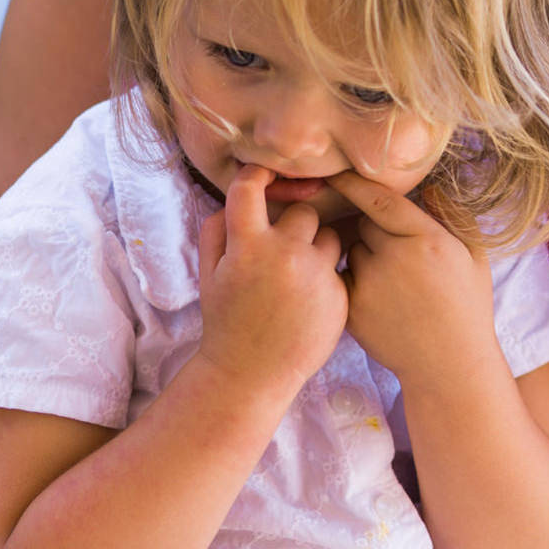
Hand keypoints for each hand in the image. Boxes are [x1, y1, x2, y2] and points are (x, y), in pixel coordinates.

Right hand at [197, 165, 347, 399]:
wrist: (251, 373)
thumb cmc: (226, 319)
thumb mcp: (209, 272)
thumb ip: (218, 228)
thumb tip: (242, 193)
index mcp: (247, 245)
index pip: (251, 186)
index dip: (257, 174)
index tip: (263, 176)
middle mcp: (286, 253)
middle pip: (304, 210)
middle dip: (293, 225)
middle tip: (279, 251)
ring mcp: (317, 274)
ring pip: (329, 236)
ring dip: (315, 248)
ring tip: (295, 277)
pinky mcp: (339, 294)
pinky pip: (338, 266)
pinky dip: (325, 276)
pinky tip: (307, 299)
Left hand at [329, 170, 496, 387]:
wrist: (450, 366)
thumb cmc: (468, 307)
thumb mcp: (475, 257)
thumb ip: (454, 216)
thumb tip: (431, 185)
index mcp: (427, 239)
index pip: (380, 199)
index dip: (354, 183)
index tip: (336, 172)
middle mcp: (394, 258)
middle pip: (364, 224)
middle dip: (374, 230)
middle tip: (398, 253)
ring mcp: (370, 285)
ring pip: (352, 252)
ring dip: (365, 257)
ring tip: (394, 283)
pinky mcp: (353, 310)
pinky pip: (344, 279)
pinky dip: (356, 283)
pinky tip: (383, 300)